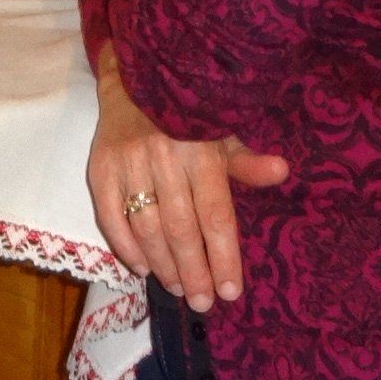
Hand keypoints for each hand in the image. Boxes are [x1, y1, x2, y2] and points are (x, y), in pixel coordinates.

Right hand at [88, 47, 289, 310]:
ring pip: (146, 227)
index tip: (230, 291)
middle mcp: (163, 157)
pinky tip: (141, 267)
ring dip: (162, 264)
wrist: (134, 77)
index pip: (215, 215)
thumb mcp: (221, 131)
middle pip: (180, 228)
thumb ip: (245, 161)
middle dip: (193, 271)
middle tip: (202, 302)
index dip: (223, 256)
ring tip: (178, 287)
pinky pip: (110, 217)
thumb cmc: (186, 113)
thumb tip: (281, 172)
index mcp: (200, 150)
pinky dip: (125, 247)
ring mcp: (128, 163)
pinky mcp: (99, 167)